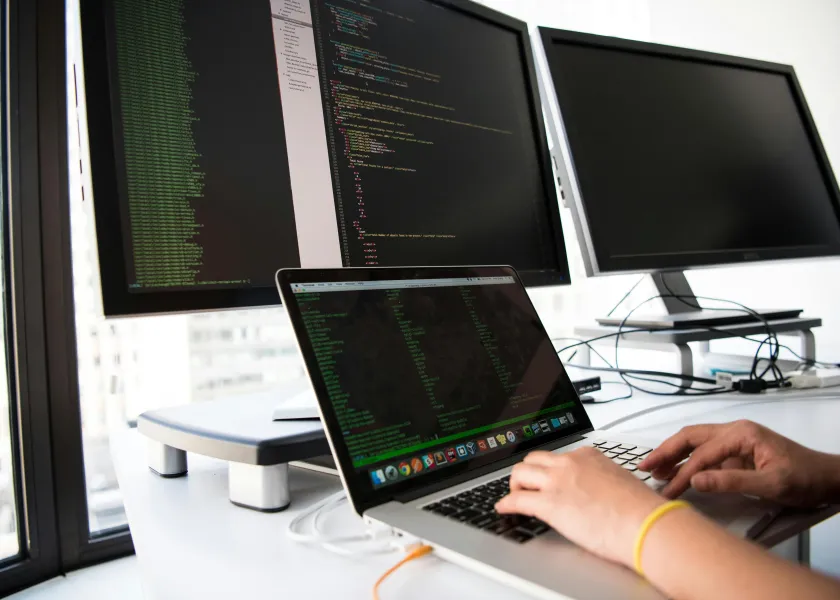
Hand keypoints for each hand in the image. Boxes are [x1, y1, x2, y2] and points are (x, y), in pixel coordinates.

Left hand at [495, 448, 664, 567]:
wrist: (644, 523)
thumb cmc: (641, 509)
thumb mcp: (620, 482)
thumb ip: (603, 481)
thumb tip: (600, 492)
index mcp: (588, 456)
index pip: (559, 456)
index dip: (549, 469)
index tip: (547, 477)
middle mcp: (570, 463)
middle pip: (534, 460)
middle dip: (526, 473)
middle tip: (525, 486)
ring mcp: (557, 482)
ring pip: (520, 473)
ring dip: (514, 485)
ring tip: (514, 496)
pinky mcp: (549, 504)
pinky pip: (517, 500)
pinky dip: (506, 504)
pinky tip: (504, 509)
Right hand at [639, 420, 839, 506]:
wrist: (827, 478)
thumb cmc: (806, 477)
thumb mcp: (771, 483)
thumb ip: (732, 481)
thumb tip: (697, 481)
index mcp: (742, 433)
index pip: (703, 454)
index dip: (683, 473)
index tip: (668, 490)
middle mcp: (734, 432)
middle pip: (690, 437)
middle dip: (666, 451)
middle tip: (645, 467)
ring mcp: (734, 441)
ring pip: (694, 442)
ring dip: (673, 455)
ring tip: (653, 469)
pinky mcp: (735, 454)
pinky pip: (704, 454)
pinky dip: (686, 462)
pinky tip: (675, 472)